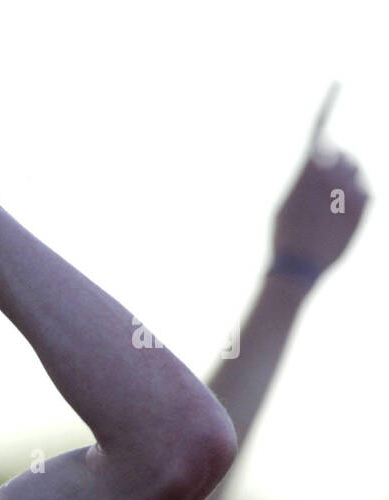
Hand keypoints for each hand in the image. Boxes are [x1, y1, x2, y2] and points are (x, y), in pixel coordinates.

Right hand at [272, 96, 369, 279]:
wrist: (298, 265)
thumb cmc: (285, 234)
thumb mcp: (286, 200)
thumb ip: (306, 176)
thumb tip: (324, 162)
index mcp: (308, 166)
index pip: (320, 127)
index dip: (329, 102)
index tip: (338, 80)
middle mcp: (333, 170)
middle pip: (345, 156)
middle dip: (339, 169)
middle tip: (324, 195)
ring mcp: (352, 185)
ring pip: (358, 174)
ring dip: (348, 187)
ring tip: (330, 214)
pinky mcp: (367, 202)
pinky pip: (366, 192)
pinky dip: (355, 203)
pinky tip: (339, 221)